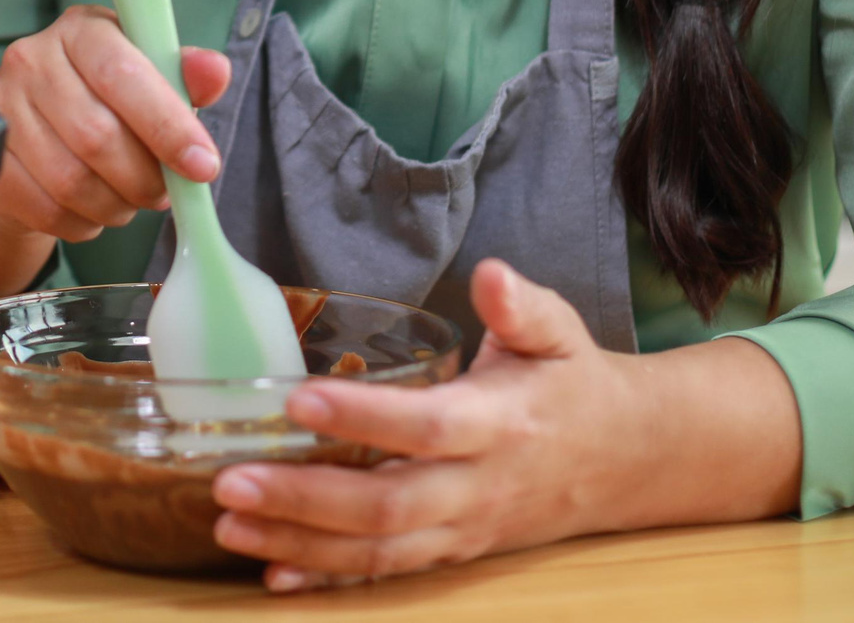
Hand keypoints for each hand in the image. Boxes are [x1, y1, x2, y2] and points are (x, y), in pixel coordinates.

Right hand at [0, 4, 230, 240]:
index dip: (167, 125)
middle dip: (145, 178)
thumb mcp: (152, 80)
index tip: (203, 165)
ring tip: (131, 198)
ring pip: (72, 180)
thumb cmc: (107, 104)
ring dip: (117, 204)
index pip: (124, 74)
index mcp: (81, 29)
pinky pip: (47, 208)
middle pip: (97, 135)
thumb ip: (185, 77)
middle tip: (165, 192)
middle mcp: (32, 60)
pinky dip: (85, 221)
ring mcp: (1, 110)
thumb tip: (214, 71)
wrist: (37, 140)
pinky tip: (94, 208)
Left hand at [208, 259, 799, 592]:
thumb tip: (492, 274)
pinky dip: (327, 579)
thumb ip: (521, 305)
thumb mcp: (559, 330)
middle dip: (305, 499)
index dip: (363, 418)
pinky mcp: (451, 550)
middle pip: (387, 505)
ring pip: (377, 550)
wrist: (624, 458)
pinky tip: (273, 572)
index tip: (297, 400)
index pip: (426, 427)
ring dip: (299, 543)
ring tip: (229, 524)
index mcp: (500, 423)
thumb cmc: (573, 381)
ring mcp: (462, 527)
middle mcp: (477, 486)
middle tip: (233, 480)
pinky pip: (385, 572)